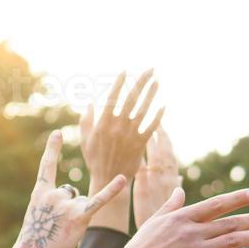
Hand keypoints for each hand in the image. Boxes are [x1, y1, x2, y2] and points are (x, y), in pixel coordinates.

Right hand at [5, 129, 128, 247]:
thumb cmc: (35, 240)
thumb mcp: (36, 215)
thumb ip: (52, 201)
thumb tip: (72, 195)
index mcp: (40, 192)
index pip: (46, 166)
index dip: (52, 149)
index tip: (57, 133)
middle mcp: (54, 194)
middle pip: (70, 192)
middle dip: (67, 208)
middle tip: (56, 226)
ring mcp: (67, 205)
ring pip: (80, 202)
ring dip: (76, 216)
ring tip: (64, 231)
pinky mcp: (80, 217)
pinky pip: (98, 201)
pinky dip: (111, 190)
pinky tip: (122, 179)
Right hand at [81, 71, 162, 230]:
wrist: (108, 179)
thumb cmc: (94, 158)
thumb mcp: (85, 138)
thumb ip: (86, 119)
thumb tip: (91, 102)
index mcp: (103, 122)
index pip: (113, 97)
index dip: (120, 82)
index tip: (126, 70)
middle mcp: (118, 126)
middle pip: (132, 98)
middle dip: (141, 81)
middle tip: (150, 69)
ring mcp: (130, 134)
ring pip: (143, 109)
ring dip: (151, 94)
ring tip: (157, 82)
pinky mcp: (140, 144)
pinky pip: (151, 127)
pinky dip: (158, 117)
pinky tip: (164, 106)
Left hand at [133, 125, 184, 229]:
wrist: (154, 240)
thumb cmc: (161, 224)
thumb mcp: (170, 204)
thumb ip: (174, 188)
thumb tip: (180, 178)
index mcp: (171, 181)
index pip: (169, 155)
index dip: (165, 140)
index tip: (160, 126)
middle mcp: (165, 179)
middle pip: (163, 151)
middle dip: (158, 134)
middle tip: (152, 120)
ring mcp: (155, 182)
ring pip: (153, 156)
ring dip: (149, 141)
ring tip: (141, 127)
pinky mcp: (143, 188)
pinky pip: (141, 167)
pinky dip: (139, 156)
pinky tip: (133, 145)